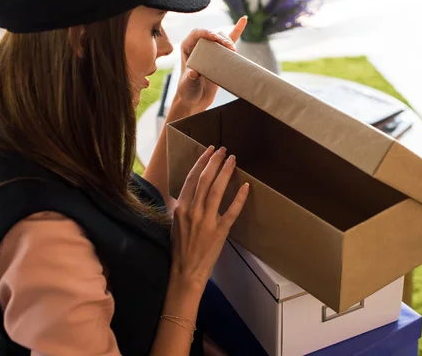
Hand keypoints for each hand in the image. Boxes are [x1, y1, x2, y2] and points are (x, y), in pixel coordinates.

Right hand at [170, 146, 249, 287]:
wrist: (185, 272)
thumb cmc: (180, 248)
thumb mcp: (175, 223)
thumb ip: (181, 206)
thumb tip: (188, 192)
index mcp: (181, 207)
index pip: (192, 178)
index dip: (201, 162)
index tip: (210, 150)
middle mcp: (192, 211)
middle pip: (205, 180)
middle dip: (215, 161)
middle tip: (224, 149)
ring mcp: (206, 221)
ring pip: (217, 190)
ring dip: (225, 172)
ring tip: (233, 160)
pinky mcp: (219, 231)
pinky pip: (231, 211)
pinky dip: (239, 198)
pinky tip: (246, 186)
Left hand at [176, 17, 246, 113]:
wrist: (195, 100)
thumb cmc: (187, 91)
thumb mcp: (187, 85)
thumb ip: (190, 78)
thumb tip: (194, 72)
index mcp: (188, 47)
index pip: (197, 34)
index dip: (206, 32)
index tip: (214, 37)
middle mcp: (199, 46)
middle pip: (212, 35)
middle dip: (221, 38)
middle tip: (229, 48)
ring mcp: (210, 51)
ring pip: (221, 38)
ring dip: (229, 41)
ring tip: (233, 50)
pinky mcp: (220, 57)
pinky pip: (229, 42)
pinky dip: (237, 31)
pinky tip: (243, 20)